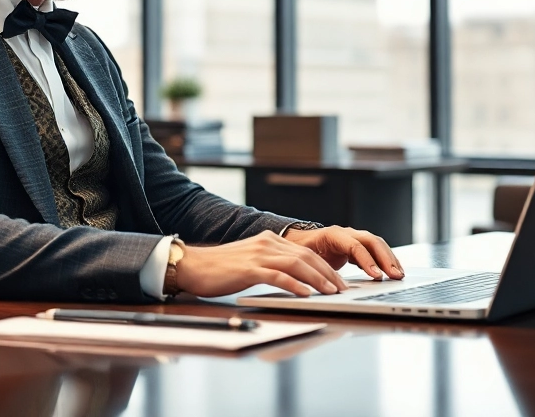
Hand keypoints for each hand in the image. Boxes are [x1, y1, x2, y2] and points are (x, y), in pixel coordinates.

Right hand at [173, 231, 349, 297]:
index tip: (338, 281)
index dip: (324, 267)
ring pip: (296, 265)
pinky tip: (306, 294)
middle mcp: (266, 243)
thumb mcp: (250, 262)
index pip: (305, 252)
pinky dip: (295, 285)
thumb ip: (270, 265)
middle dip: (328, 274)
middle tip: (342, 289)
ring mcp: (258, 255)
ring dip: (317, 279)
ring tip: (331, 292)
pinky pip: (278, 276)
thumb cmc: (219, 269)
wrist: (192, 265)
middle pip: (306, 256)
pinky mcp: (249, 269)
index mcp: (268, 240)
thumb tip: (293, 279)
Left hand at [282, 226, 403, 280]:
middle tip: (395, 275)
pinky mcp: (358, 246)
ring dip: (389, 259)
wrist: (300, 241)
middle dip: (385, 258)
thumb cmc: (300, 250)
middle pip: (372, 241)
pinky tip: (393, 272)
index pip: (355, 246)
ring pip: (377, 245)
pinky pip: (375, 251)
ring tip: (399, 275)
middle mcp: (347, 233)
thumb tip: (323, 281)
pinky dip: (385, 261)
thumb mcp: (304, 258)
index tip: (376, 276)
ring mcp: (354, 238)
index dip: (367, 261)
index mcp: (333, 234)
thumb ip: (314, 267)